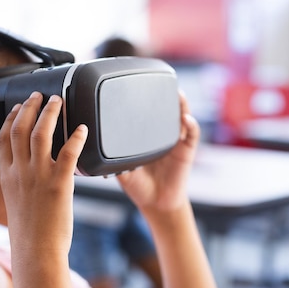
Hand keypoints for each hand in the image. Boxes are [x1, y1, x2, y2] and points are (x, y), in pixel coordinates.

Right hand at [0, 92, 87, 255]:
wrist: (36, 253)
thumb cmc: (29, 234)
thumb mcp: (16, 204)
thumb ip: (20, 185)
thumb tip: (30, 176)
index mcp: (7, 177)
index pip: (3, 139)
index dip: (10, 119)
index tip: (17, 107)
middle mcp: (20, 173)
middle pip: (20, 129)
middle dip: (29, 107)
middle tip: (39, 95)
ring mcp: (38, 177)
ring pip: (41, 134)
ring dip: (50, 113)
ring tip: (58, 101)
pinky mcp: (59, 185)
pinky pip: (68, 153)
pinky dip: (75, 138)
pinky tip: (82, 129)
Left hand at [117, 94, 198, 212]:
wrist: (156, 204)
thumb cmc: (140, 187)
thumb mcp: (122, 172)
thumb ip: (113, 163)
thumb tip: (96, 154)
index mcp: (146, 139)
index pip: (147, 116)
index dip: (146, 103)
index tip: (138, 89)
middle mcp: (161, 137)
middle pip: (166, 112)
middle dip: (166, 97)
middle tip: (160, 83)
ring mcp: (175, 143)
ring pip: (182, 118)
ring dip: (181, 105)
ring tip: (178, 94)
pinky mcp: (186, 152)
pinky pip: (191, 136)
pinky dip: (191, 126)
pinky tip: (186, 118)